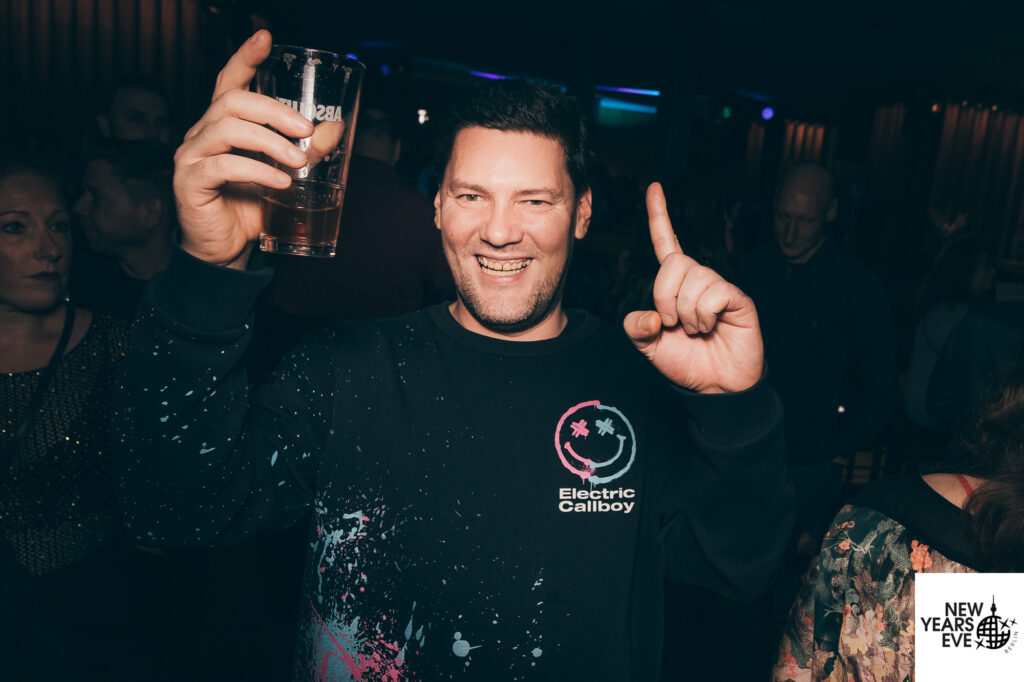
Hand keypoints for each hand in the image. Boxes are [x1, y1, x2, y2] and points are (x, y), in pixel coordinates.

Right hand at [173, 30, 313, 268]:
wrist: (227, 251)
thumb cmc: (250, 209)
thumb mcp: (284, 175)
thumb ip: (305, 151)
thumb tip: (334, 128)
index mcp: (223, 125)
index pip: (229, 81)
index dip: (245, 57)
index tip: (266, 37)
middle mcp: (202, 134)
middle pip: (232, 100)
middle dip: (273, 110)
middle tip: (306, 129)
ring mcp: (191, 156)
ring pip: (227, 129)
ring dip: (269, 142)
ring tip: (298, 161)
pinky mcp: (189, 182)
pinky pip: (222, 166)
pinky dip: (256, 171)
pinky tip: (280, 183)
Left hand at [623, 182, 762, 393]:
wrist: (715, 388)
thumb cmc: (686, 362)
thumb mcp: (649, 347)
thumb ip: (636, 329)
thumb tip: (648, 316)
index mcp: (675, 284)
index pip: (666, 243)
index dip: (660, 215)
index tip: (653, 186)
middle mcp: (698, 278)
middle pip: (673, 263)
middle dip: (664, 297)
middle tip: (673, 323)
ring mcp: (719, 287)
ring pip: (693, 279)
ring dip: (687, 313)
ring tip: (698, 330)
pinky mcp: (737, 299)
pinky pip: (713, 293)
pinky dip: (704, 315)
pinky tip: (712, 327)